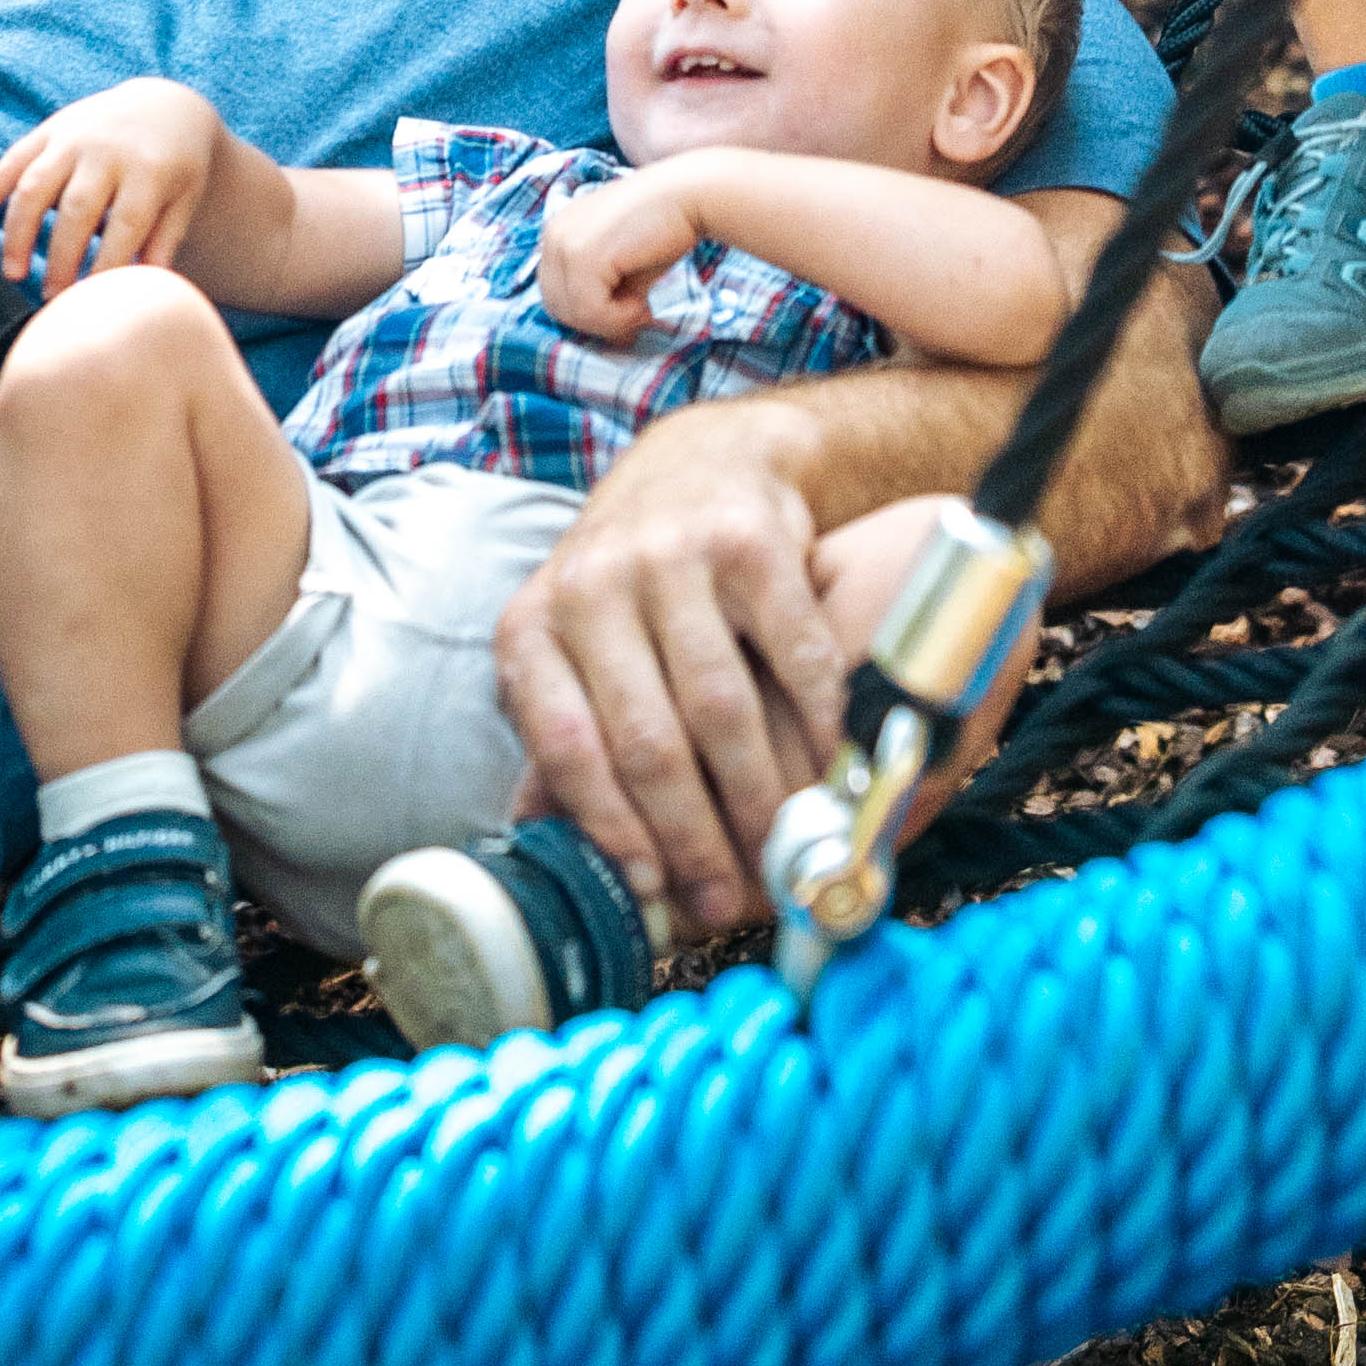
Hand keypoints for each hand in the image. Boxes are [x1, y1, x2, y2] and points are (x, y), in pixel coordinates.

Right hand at [0, 80, 224, 295]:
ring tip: (14, 273)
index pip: (125, 224)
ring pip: (35, 186)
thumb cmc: (176, 166)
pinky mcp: (48, 130)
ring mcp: (73, 137)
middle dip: (61, 258)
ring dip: (19, 232)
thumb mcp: (184, 198)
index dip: (107, 264)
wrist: (164, 104)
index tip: (93, 300)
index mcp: (149, 170)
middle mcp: (107, 150)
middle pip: (77, 209)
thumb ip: (165, 240)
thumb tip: (149, 287)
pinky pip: (12, 161)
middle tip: (52, 299)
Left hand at [494, 421, 851, 940]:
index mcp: (533, 628)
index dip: (612, 831)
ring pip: (720, 708)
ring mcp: (671, 557)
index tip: (656, 892)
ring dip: (757, 796)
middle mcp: (591, 586)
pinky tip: (832, 770)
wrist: (701, 468)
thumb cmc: (631, 588)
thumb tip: (546, 857)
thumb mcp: (570, 651)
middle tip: (730, 898)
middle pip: (646, 741)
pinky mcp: (751, 541)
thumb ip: (559, 744)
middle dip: (692, 837)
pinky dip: (819, 725)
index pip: (565, 748)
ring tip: (782, 851)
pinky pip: (794, 655)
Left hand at [535, 168, 704, 349]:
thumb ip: (602, 293)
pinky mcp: (583, 255)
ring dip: (611, 322)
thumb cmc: (664, 228)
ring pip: (573, 314)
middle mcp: (553, 235)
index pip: (555, 294)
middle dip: (599, 321)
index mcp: (558, 233)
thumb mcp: (622, 265)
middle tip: (637, 313)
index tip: (628, 311)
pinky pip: (591, 311)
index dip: (591, 313)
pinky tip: (644, 302)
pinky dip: (620, 318)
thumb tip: (607, 337)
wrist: (692, 195)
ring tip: (642, 305)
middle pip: (558, 307)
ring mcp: (565, 244)